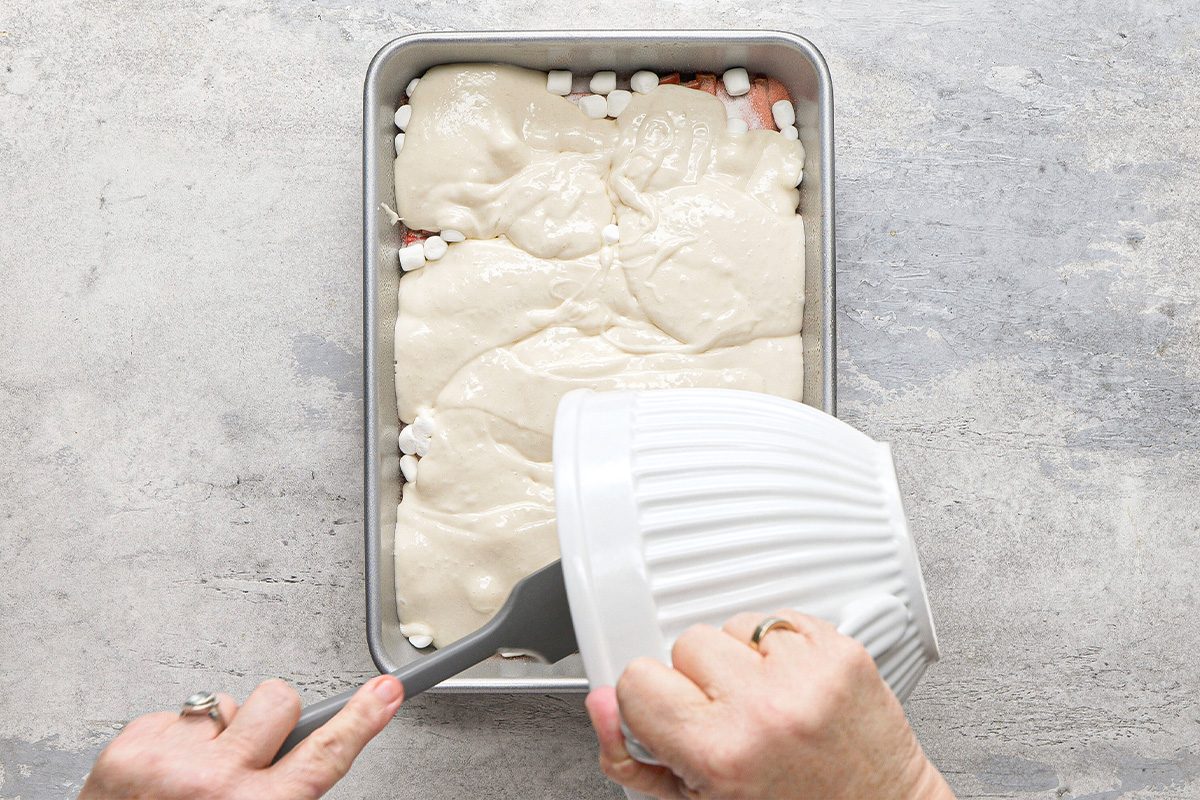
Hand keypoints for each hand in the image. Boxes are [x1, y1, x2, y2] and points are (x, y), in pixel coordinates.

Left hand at [79, 675, 403, 799]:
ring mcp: (167, 761)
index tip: (385, 691)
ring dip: (218, 732)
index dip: (362, 719)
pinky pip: (176, 715)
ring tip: (194, 774)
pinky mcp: (129, 748)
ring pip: (225, 702)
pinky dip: (175, 740)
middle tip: (253, 752)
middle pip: (279, 702)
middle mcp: (213, 783)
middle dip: (273, 719)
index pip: (325, 754)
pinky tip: (163, 774)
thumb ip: (283, 794)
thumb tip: (305, 756)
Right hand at [586, 610, 954, 799]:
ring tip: (765, 704)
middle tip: (728, 722)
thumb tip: (603, 704)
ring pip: (730, 625)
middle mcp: (766, 706)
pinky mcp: (842, 652)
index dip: (649, 703)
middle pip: (685, 644)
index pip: (638, 679)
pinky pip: (778, 619)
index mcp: (722, 751)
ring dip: (739, 659)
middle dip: (699, 681)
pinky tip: (792, 688)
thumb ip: (635, 760)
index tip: (672, 722)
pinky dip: (779, 648)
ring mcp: (809, 674)